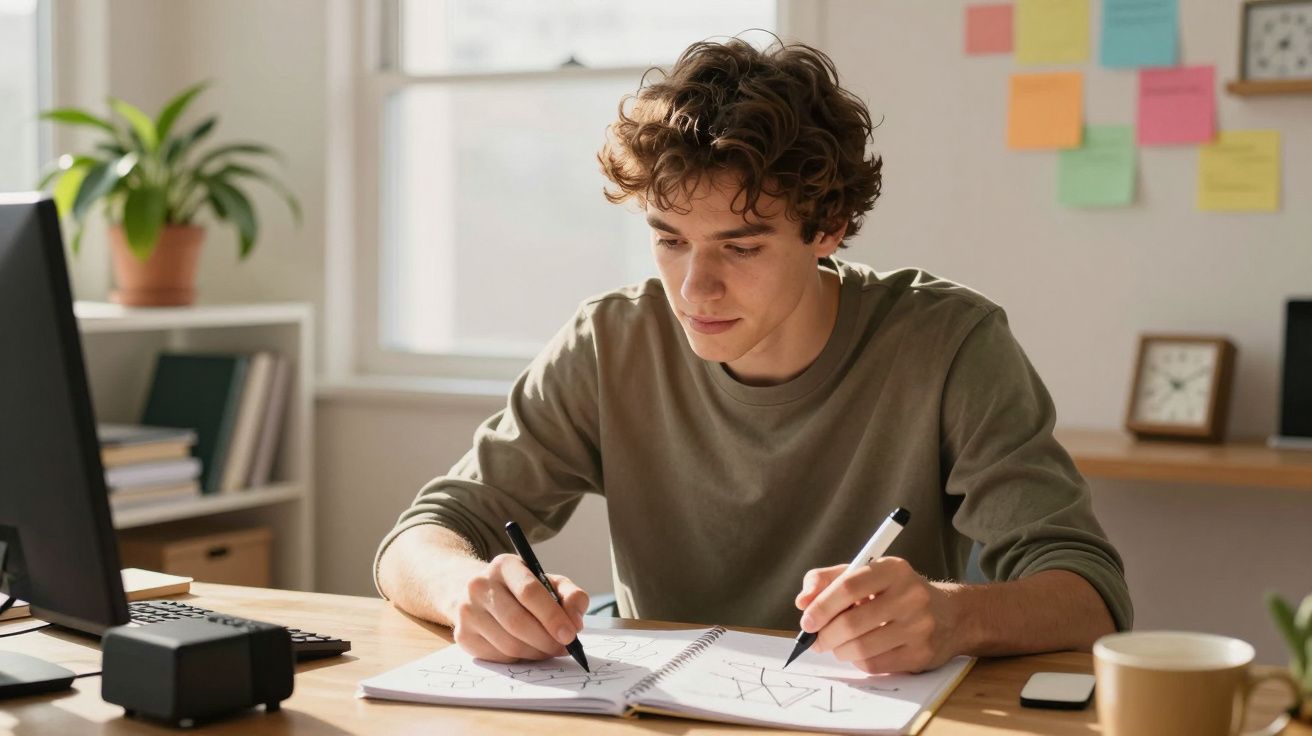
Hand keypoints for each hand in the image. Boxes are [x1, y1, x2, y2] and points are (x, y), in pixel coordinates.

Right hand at [450, 553, 588, 662]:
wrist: (476, 592)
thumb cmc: (520, 588)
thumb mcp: (548, 581)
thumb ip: (570, 596)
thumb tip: (576, 622)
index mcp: (504, 565)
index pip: (529, 592)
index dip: (552, 616)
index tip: (570, 634)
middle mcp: (480, 585)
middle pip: (517, 622)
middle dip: (546, 640)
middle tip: (563, 648)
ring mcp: (467, 611)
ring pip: (508, 644)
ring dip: (535, 652)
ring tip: (549, 650)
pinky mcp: (462, 635)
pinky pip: (497, 656)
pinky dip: (519, 658)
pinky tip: (527, 650)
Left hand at [795, 557, 959, 673]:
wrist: (951, 615)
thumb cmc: (896, 592)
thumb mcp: (866, 574)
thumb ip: (828, 580)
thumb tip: (803, 600)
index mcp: (893, 569)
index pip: (849, 585)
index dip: (822, 605)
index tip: (807, 620)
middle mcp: (910, 595)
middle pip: (852, 622)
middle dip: (826, 635)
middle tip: (816, 640)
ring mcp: (919, 626)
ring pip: (862, 647)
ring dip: (839, 650)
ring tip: (837, 645)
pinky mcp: (922, 654)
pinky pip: (876, 664)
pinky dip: (858, 661)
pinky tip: (859, 652)